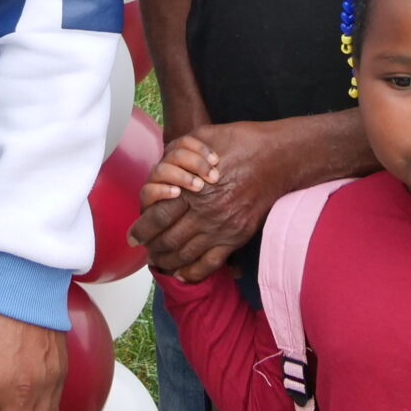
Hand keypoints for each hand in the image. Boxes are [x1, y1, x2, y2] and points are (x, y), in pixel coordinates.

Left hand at [131, 120, 299, 282]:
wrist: (277, 158)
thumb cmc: (240, 142)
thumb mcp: (203, 136)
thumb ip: (179, 151)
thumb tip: (164, 162)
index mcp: (192, 188)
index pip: (157, 216)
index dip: (142, 229)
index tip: (133, 235)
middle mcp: (205, 212)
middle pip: (168, 239)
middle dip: (151, 247)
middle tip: (143, 250)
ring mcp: (222, 227)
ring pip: (186, 254)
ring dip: (168, 260)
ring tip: (158, 261)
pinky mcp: (237, 236)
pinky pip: (211, 263)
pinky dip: (193, 272)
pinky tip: (182, 274)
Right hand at [140, 135, 220, 206]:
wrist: (183, 228)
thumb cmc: (205, 202)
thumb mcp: (213, 184)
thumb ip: (214, 170)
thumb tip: (224, 158)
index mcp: (178, 158)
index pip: (184, 142)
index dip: (199, 148)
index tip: (216, 161)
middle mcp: (165, 167)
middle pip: (174, 154)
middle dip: (195, 163)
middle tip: (213, 177)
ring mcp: (154, 182)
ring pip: (160, 170)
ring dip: (181, 176)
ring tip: (199, 186)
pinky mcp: (147, 200)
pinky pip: (147, 191)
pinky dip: (163, 190)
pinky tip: (177, 193)